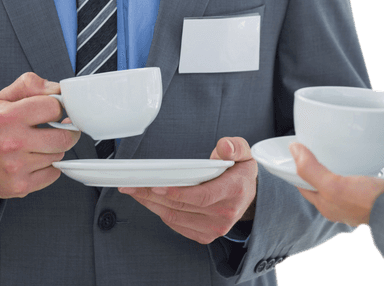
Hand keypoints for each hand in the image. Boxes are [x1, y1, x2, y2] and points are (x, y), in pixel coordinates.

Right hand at [0, 72, 80, 198]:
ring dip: (54, 150)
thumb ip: (30, 85)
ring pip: (58, 156)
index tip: (54, 111)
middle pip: (63, 138)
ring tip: (39, 144)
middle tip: (60, 128)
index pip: (54, 108)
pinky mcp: (20, 186)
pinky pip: (53, 174)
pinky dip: (49, 167)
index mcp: (8, 116)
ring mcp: (16, 167)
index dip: (58, 107)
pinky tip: (35, 160)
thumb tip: (57, 89)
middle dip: (67, 131)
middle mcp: (12, 142)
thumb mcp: (1, 98)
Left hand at [119, 137, 257, 243]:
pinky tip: (149, 201)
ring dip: (151, 205)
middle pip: (182, 206)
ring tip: (135, 191)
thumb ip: (235, 146)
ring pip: (175, 217)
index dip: (179, 192)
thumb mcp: (244, 153)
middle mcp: (225, 214)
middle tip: (133, 184)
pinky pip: (177, 225)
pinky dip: (160, 213)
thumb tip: (224, 147)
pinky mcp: (205, 236)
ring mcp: (215, 228)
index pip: (203, 196)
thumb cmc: (241, 173)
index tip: (158, 186)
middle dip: (153, 195)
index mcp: (234, 191)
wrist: (249, 196)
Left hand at [289, 143, 383, 227]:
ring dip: (341, 160)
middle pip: (322, 178)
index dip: (298, 165)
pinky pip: (362, 173)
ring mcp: (358, 197)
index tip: (298, 147)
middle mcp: (341, 202)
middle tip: (319, 141)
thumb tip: (294, 150)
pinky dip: (360, 162)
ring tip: (341, 143)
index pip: (303, 183)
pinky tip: (364, 153)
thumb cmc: (369, 203)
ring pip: (343, 175)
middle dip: (319, 161)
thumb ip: (311, 170)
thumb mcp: (333, 186)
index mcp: (326, 204)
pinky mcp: (375, 190)